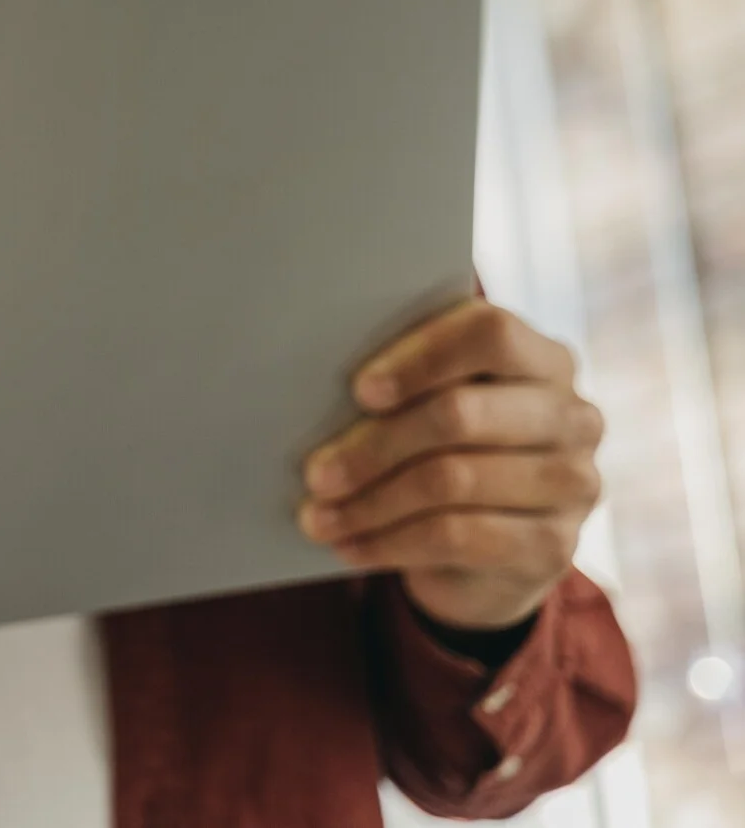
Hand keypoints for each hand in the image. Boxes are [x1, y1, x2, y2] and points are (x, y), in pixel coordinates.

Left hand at [298, 298, 604, 631]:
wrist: (492, 552)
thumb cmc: (445, 451)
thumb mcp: (432, 406)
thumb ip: (403, 381)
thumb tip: (313, 380)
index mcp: (544, 360)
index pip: (491, 334)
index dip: (421, 358)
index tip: (359, 390)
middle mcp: (573, 417)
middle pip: (461, 414)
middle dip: (374, 444)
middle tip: (314, 472)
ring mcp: (573, 483)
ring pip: (452, 480)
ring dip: (370, 502)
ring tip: (315, 516)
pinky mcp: (556, 547)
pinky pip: (458, 538)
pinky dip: (390, 542)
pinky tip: (349, 545)